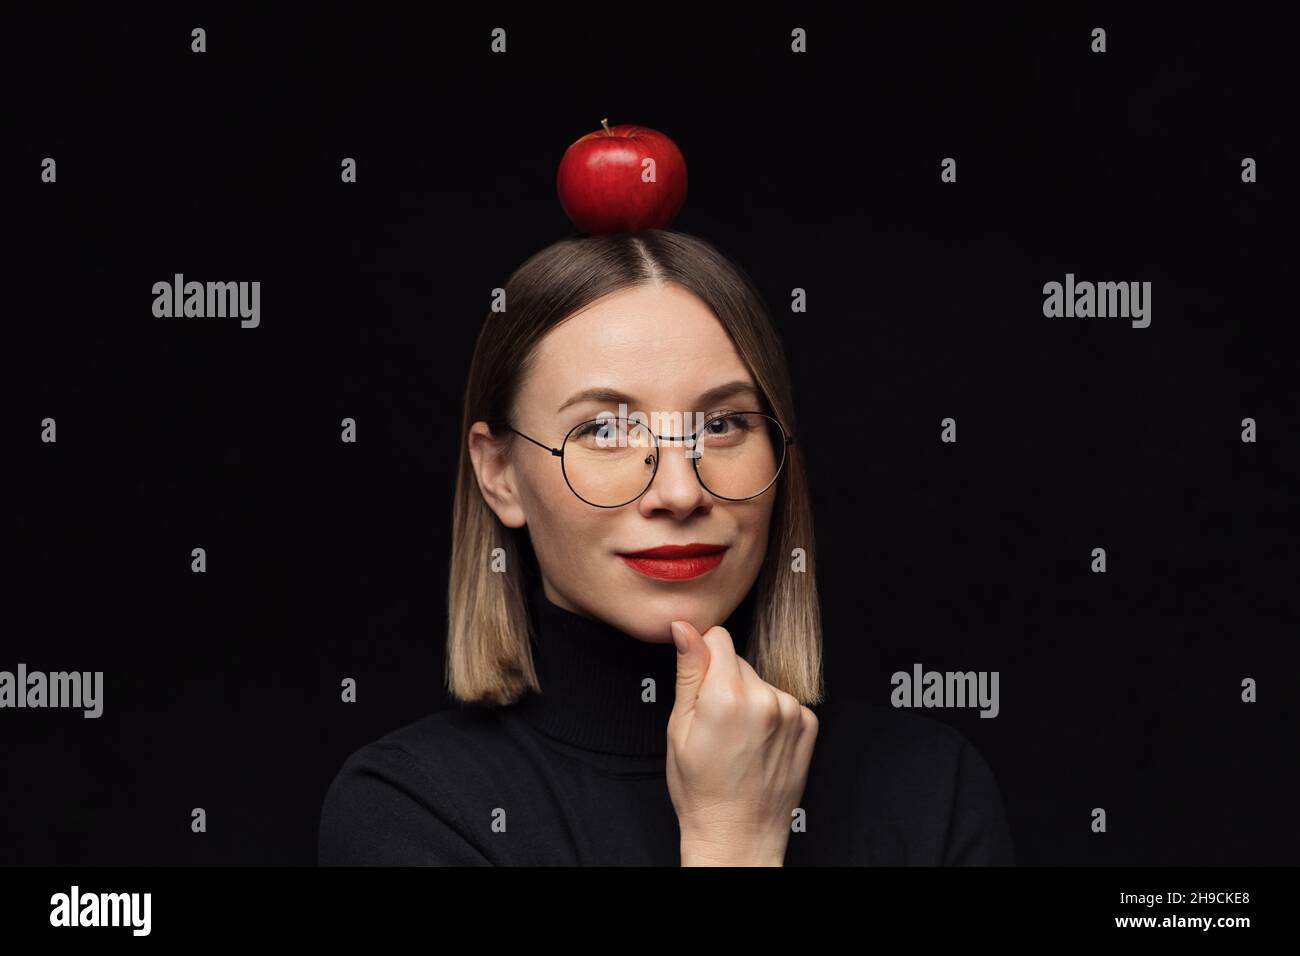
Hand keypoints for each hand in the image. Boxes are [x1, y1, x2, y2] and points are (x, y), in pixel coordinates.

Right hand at [666, 618, 818, 865]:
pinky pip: (782, 701)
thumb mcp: (679, 728)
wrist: (738, 835)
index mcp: (727, 696)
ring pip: (761, 681)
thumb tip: (684, 628)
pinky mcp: (809, 725)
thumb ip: (687, 671)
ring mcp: (792, 712)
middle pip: (739, 661)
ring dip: (749, 699)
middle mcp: (765, 699)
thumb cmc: (702, 790)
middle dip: (724, 681)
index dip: (702, 656)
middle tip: (714, 722)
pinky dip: (771, 715)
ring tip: (737, 738)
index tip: (698, 681)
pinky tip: (758, 744)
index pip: (718, 637)